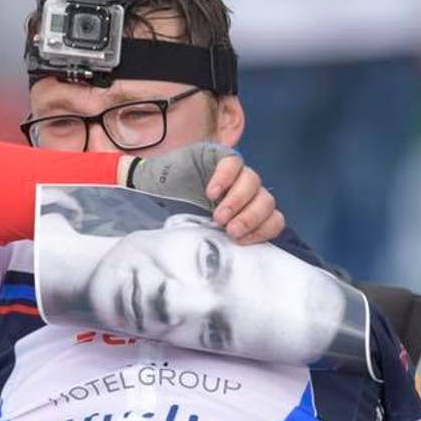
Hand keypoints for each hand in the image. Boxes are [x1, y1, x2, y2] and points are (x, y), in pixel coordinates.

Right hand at [122, 142, 284, 244]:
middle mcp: (245, 193)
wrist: (146, 192)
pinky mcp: (219, 157)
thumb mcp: (201, 234)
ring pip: (254, 182)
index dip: (264, 230)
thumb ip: (220, 241)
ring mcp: (234, 174)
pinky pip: (234, 164)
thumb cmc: (173, 218)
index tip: (242, 241)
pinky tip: (211, 192)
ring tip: (218, 215)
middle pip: (267, 201)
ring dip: (238, 201)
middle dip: (251, 217)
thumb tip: (234, 263)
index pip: (273, 219)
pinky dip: (226, 178)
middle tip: (230, 229)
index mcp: (247, 213)